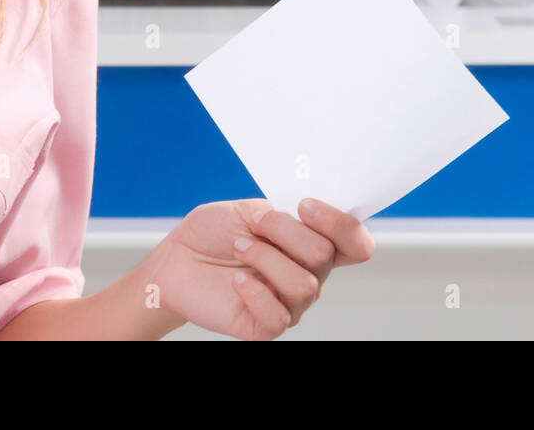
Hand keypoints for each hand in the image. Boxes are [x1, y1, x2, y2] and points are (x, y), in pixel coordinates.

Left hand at [146, 197, 375, 340]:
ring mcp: (289, 303)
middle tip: (255, 224)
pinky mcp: (264, 326)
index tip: (304, 206)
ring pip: (303, 285)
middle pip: (324, 256)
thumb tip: (306, 219)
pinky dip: (254, 292)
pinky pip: (278, 317)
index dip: (341, 224)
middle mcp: (308, 275)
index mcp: (312, 243)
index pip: (357, 243)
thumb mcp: (249, 209)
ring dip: (265, 258)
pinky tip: (236, 279)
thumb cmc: (213, 233)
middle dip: (284, 231)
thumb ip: (283, 213)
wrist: (176, 259)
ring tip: (240, 249)